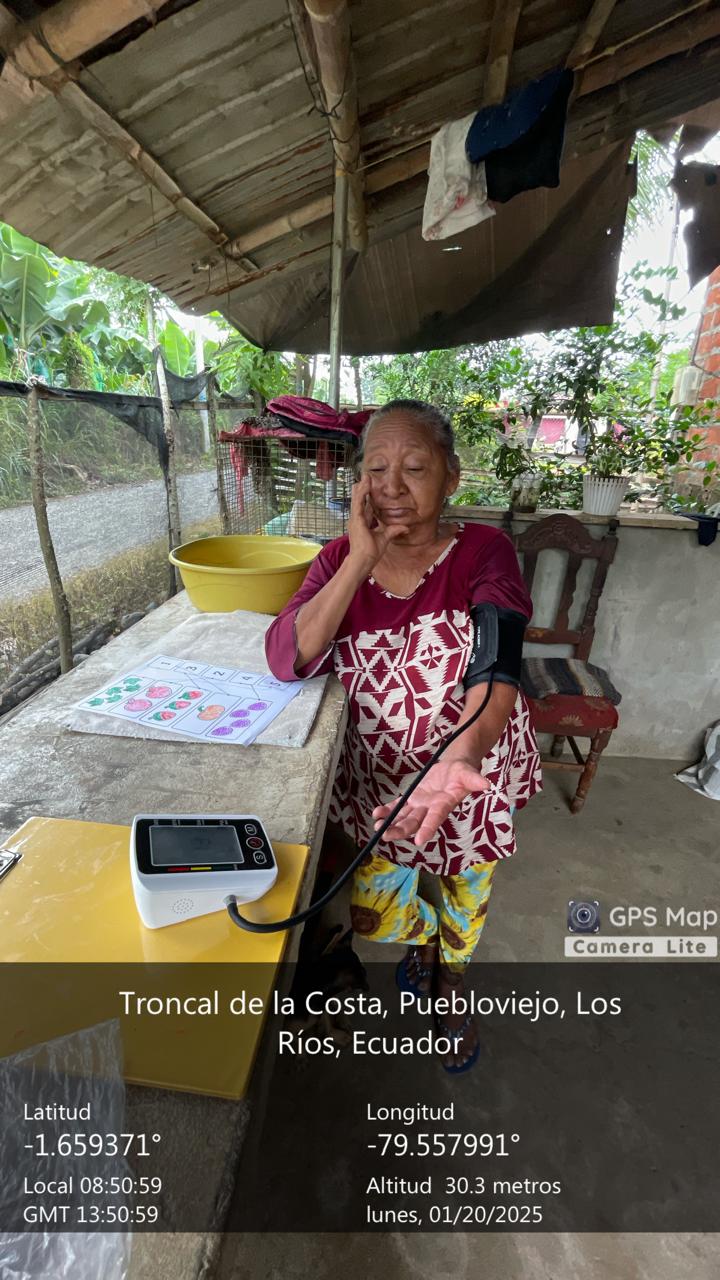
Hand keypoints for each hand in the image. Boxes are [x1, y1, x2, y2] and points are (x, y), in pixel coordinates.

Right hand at [347, 475, 408, 572]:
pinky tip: (364, 484)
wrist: (363, 561)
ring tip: (365, 477)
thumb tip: (405, 528)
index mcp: (362, 523)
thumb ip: (393, 531)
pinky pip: (359, 503)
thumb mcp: (385, 538)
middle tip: (366, 477)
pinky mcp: (356, 520)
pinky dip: (361, 493)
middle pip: (360, 500)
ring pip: (358, 499)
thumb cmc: (370, 552)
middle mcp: (357, 519)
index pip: (366, 507)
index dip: (367, 498)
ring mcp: (355, 519)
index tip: (369, 489)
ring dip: (362, 487)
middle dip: (363, 489)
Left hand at [372, 759, 490, 845]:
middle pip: (414, 822)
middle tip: (386, 836)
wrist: (455, 768)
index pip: (435, 818)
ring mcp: (421, 805)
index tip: (418, 840)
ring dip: (391, 824)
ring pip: (404, 818)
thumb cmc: (463, 773)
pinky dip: (388, 810)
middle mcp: (430, 809)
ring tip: (377, 828)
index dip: (427, 829)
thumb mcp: (469, 774)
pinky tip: (376, 814)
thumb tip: (486, 784)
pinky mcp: (413, 798)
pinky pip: (399, 806)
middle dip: (400, 830)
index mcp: (444, 805)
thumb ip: (474, 780)